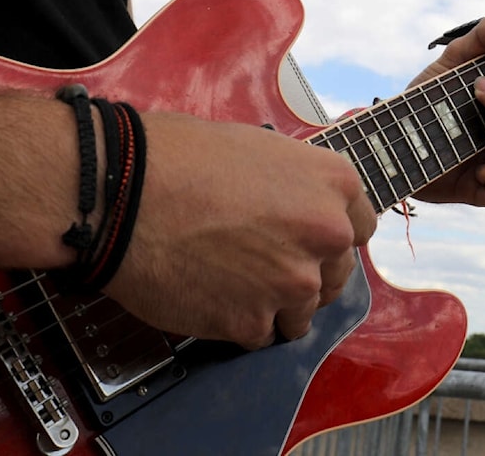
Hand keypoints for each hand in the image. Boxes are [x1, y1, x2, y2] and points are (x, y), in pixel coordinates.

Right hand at [103, 112, 375, 348]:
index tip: (311, 242)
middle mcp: (326, 235)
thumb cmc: (180, 158)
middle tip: (264, 263)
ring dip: (275, 304)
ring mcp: (293, 283)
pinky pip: (259, 334)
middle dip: (307, 273)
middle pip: (338, 274)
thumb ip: (300, 186)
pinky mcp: (254, 322)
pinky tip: (209, 294)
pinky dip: (237, 322)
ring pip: (302, 312)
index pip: (360, 228)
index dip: (330, 237)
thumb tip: (305, 208)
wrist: (124, 192)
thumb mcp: (262, 149)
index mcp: (334, 185)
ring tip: (230, 279)